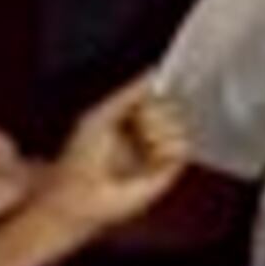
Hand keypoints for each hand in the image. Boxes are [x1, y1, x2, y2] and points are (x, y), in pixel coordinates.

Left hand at [34, 79, 190, 236]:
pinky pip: (183, 148)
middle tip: (137, 123)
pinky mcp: (168, 172)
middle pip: (173, 107)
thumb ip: (129, 93)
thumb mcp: (101, 114)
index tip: (156, 90)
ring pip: (181, 126)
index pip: (159, 95)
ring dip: (159, 129)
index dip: (160, 91)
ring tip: (141, 142)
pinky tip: (151, 154)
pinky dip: (167, 147)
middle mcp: (149, 134)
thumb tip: (154, 72)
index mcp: (133, 118)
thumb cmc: (82, 157)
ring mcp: (160, 153)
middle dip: (155, 111)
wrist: (81, 193)